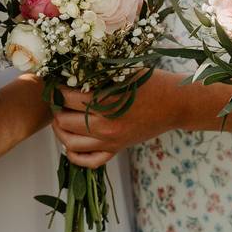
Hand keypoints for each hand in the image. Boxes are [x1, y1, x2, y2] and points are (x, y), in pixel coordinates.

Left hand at [50, 80, 186, 168]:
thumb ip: (96, 74)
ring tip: (61, 117)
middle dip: (56, 109)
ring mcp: (111, 141)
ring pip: (70, 143)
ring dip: (60, 130)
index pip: (66, 98)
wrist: (176, 104)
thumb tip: (68, 70)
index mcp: (106, 103)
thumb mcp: (121, 72)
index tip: (56, 83)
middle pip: (63, 122)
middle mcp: (105, 126)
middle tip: (57, 99)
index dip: (57, 89)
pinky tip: (72, 140)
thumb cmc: (150, 82)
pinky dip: (74, 154)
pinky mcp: (117, 149)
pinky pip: (88, 161)